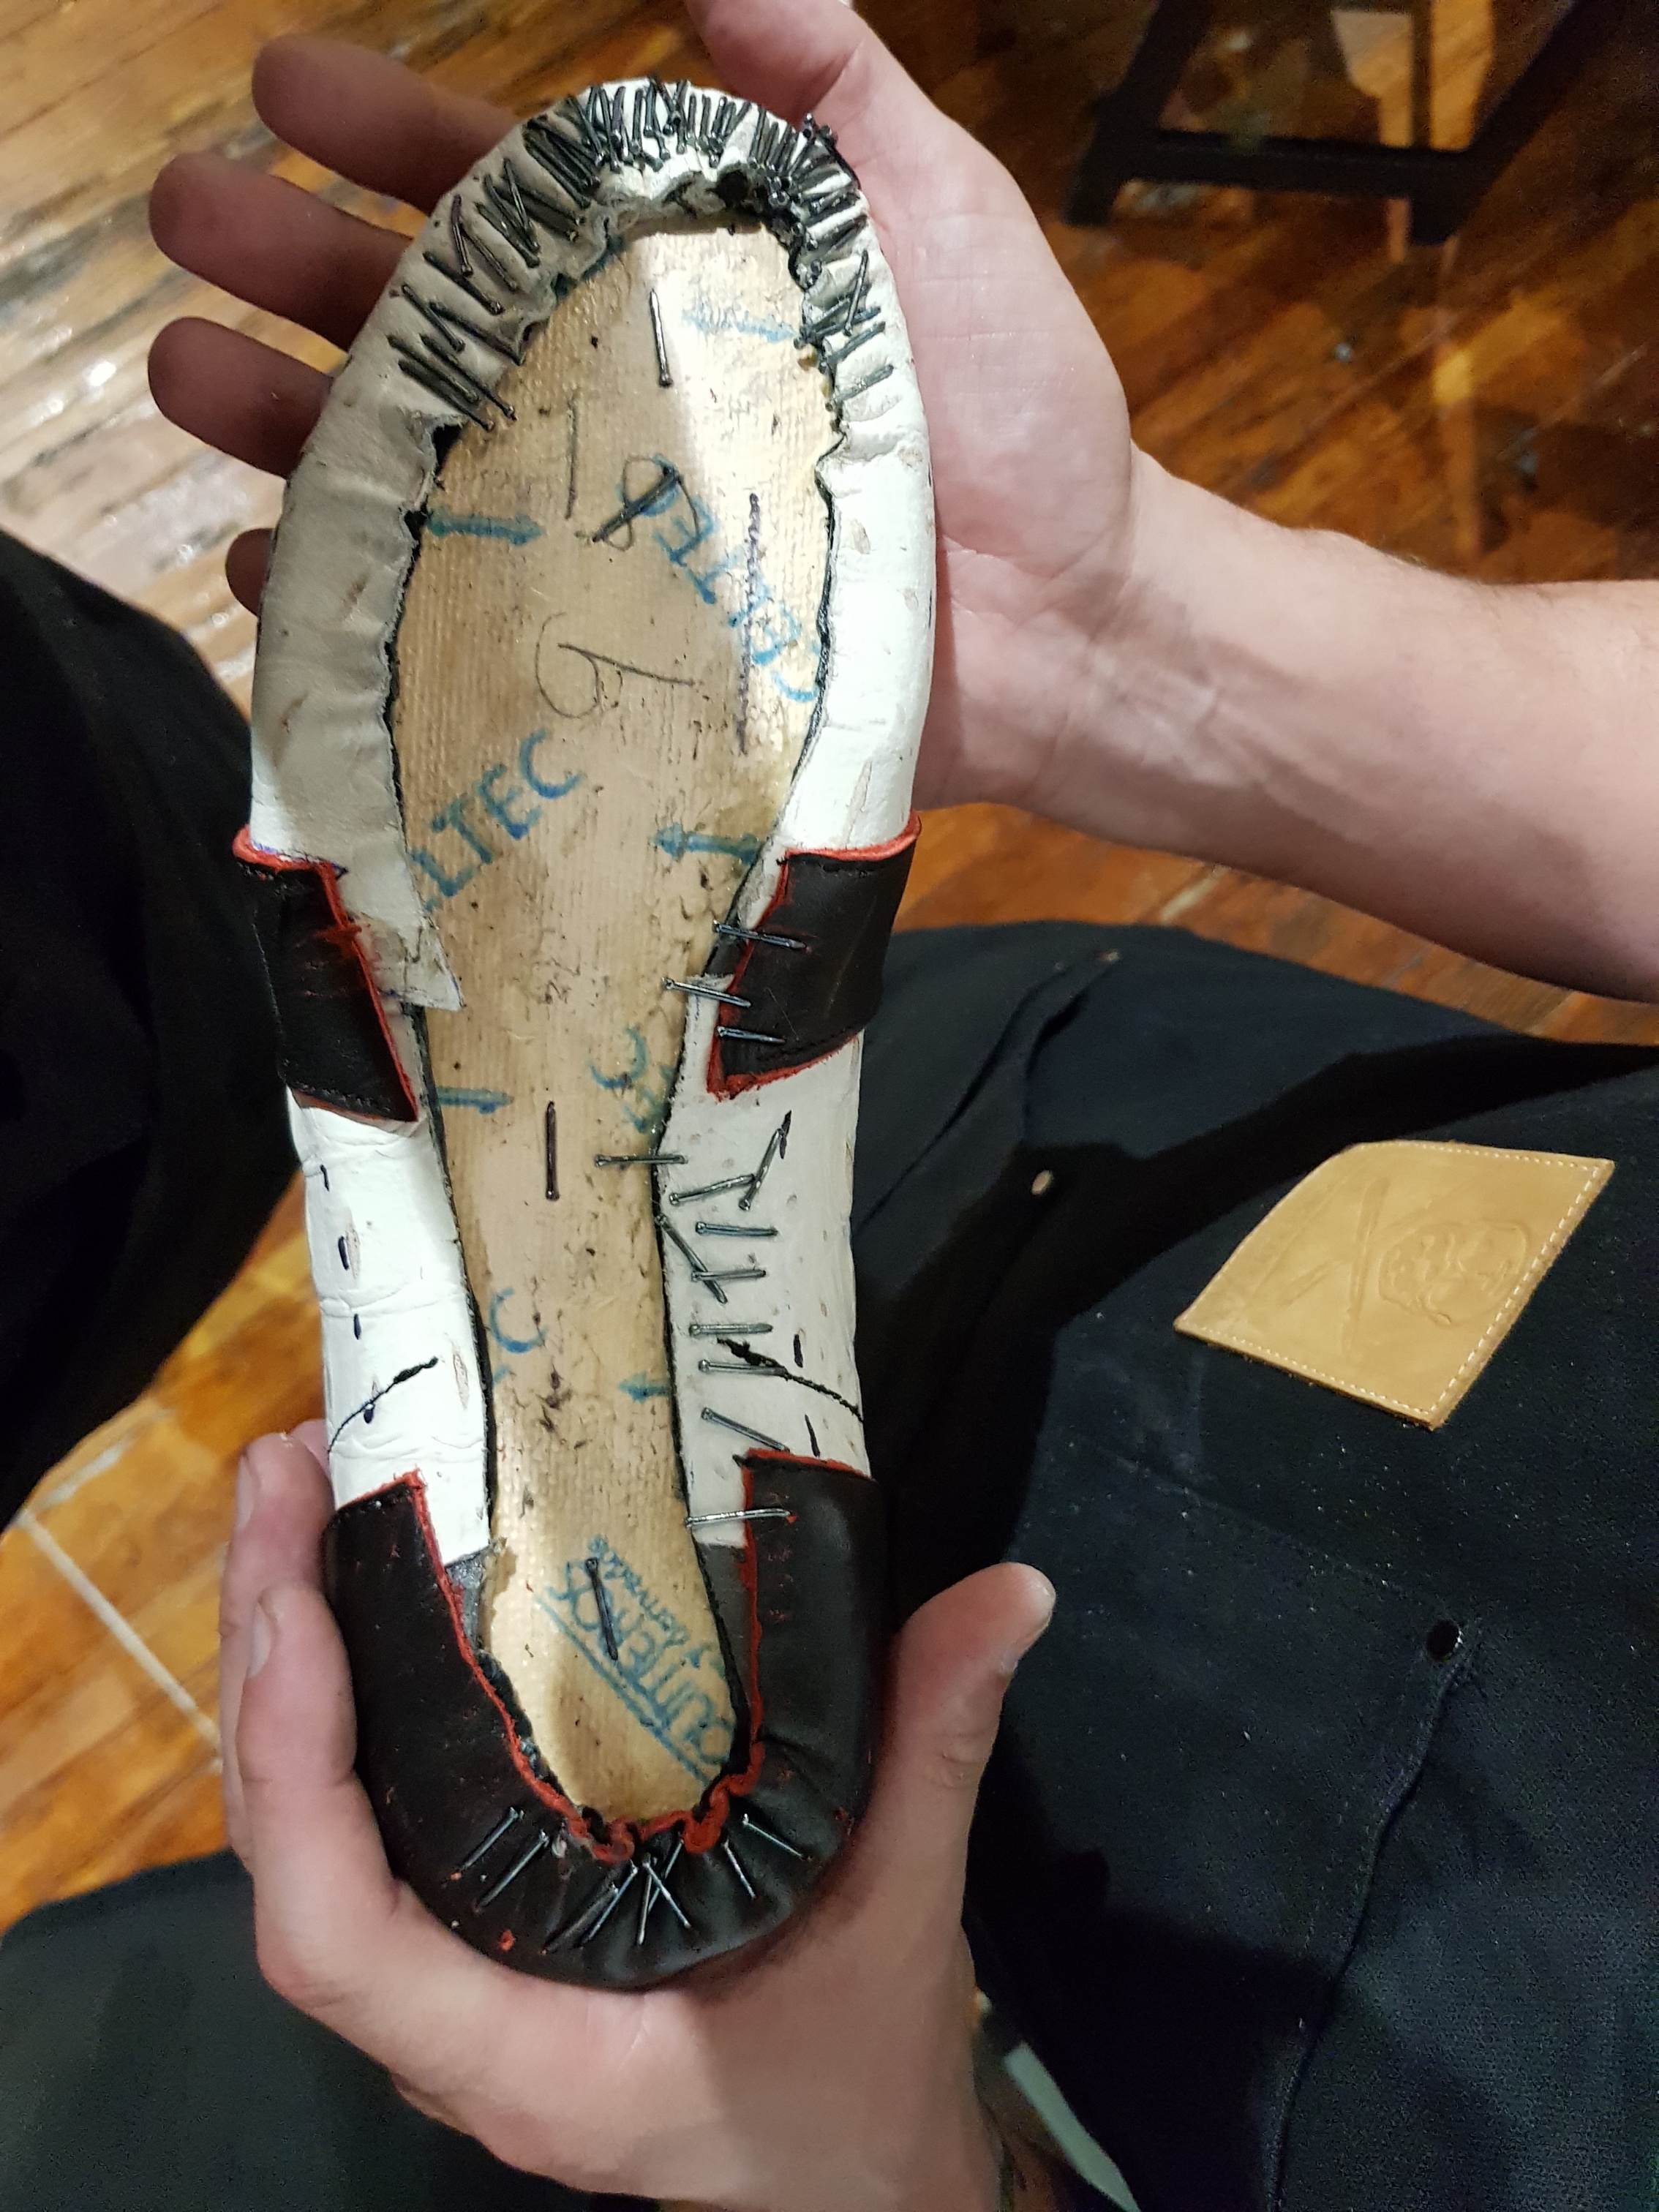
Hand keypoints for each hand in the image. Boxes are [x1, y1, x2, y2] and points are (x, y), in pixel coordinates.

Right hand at [148, 0, 1137, 817]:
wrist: (1068, 621)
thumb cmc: (1014, 414)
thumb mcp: (933, 208)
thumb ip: (826, 85)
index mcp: (660, 289)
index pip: (495, 194)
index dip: (388, 133)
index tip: (284, 83)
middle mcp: (602, 405)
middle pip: (418, 324)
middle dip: (291, 264)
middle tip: (193, 218)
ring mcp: (591, 538)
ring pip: (402, 471)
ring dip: (282, 422)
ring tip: (187, 373)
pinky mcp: (606, 662)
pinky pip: (440, 635)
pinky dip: (349, 606)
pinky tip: (271, 564)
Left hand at [221, 1427, 1054, 2211]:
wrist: (844, 2182)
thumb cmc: (853, 2086)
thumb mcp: (904, 1916)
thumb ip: (936, 1747)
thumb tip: (1012, 1592)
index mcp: (531, 2054)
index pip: (337, 1941)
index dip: (295, 1776)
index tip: (299, 1614)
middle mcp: (451, 2030)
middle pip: (284, 1853)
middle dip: (265, 1657)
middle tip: (284, 1476)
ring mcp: (443, 1988)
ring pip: (295, 1839)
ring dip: (273, 1666)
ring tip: (291, 1500)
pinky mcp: (460, 1942)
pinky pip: (345, 1832)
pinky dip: (322, 1713)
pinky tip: (343, 1599)